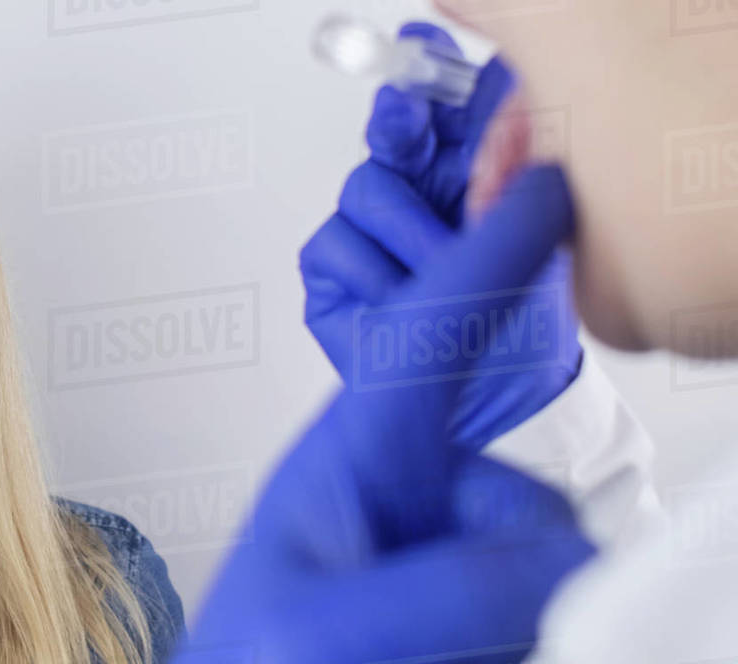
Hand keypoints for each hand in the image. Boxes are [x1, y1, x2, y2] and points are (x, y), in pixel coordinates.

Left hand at [172, 164, 596, 663]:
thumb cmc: (242, 661)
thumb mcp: (319, 627)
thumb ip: (440, 587)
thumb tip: (561, 562)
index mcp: (352, 450)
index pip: (430, 328)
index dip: (491, 251)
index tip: (548, 187)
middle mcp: (406, 481)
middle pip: (520, 490)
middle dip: (518, 556)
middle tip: (448, 619)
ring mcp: (438, 534)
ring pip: (542, 557)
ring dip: (515, 613)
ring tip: (422, 648)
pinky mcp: (462, 585)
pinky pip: (538, 593)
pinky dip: (520, 633)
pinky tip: (461, 651)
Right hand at [299, 23, 581, 449]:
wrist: (490, 404)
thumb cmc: (518, 322)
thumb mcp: (533, 234)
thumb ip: (514, 164)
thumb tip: (506, 89)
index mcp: (471, 172)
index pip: (447, 104)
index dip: (431, 68)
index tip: (423, 42)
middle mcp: (418, 192)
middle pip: (394, 128)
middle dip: (398, 118)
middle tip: (403, 112)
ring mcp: (371, 229)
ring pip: (366, 187)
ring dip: (411, 235)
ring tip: (445, 277)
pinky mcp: (331, 268)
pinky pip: (337, 243)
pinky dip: (375, 276)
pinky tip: (400, 303)